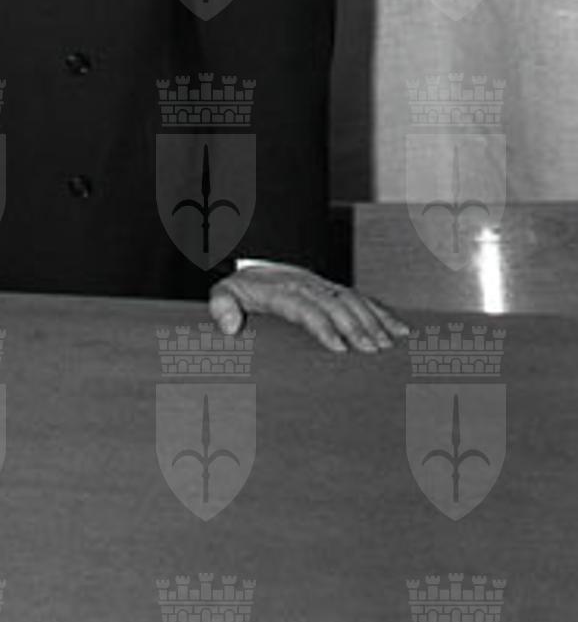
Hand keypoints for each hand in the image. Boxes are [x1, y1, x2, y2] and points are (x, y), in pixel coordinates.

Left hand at [209, 264, 410, 353]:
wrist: (254, 270)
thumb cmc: (241, 290)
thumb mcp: (224, 293)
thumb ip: (222, 306)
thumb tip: (230, 326)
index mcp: (280, 289)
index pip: (305, 306)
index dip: (323, 325)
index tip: (339, 348)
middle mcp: (306, 285)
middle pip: (335, 304)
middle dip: (356, 326)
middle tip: (373, 351)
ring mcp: (322, 286)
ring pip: (353, 300)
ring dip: (373, 321)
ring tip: (389, 345)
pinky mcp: (334, 290)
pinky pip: (361, 298)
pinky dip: (382, 313)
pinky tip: (401, 331)